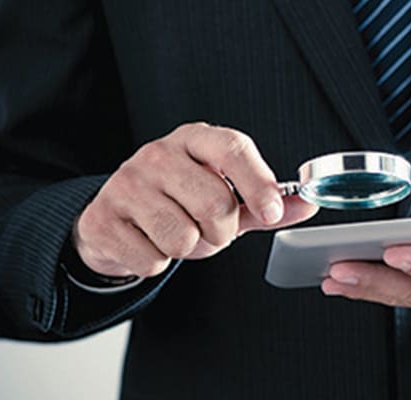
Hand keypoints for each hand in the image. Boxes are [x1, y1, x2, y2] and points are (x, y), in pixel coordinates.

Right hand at [74, 122, 318, 277]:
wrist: (113, 218)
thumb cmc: (178, 203)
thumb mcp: (225, 196)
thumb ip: (265, 202)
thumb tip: (308, 204)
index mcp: (194, 139)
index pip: (233, 148)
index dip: (259, 183)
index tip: (272, 212)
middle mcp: (157, 154)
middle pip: (215, 204)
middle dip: (221, 232)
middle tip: (209, 231)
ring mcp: (125, 184)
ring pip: (182, 237)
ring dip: (188, 250)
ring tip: (176, 235)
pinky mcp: (102, 218)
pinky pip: (152, 259)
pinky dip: (157, 263)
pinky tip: (148, 243)